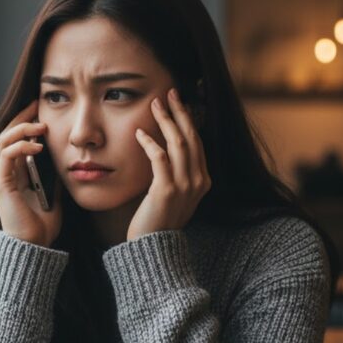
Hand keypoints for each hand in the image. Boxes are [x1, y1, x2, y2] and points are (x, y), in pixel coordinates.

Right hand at [0, 99, 62, 246]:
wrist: (34, 246)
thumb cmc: (42, 224)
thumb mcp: (54, 193)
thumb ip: (54, 175)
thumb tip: (66, 158)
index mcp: (15, 173)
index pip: (15, 139)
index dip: (26, 122)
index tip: (41, 110)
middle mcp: (4, 172)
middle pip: (6, 134)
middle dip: (22, 118)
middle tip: (37, 107)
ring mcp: (0, 177)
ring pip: (3, 141)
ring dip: (22, 129)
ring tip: (40, 126)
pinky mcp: (1, 184)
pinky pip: (7, 156)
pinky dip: (21, 147)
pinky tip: (37, 146)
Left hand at [127, 87, 210, 240]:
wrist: (153, 249)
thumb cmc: (157, 220)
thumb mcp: (173, 194)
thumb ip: (174, 174)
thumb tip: (164, 148)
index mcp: (203, 181)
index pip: (197, 142)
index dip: (188, 120)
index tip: (177, 102)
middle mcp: (199, 181)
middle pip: (191, 137)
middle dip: (180, 112)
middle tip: (168, 93)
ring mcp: (185, 186)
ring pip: (178, 143)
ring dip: (165, 120)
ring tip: (154, 104)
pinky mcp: (166, 190)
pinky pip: (159, 158)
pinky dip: (150, 142)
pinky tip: (139, 132)